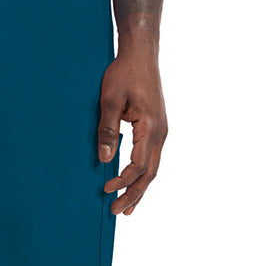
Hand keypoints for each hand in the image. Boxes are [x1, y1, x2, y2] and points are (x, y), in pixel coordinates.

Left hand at [97, 48, 167, 216]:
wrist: (141, 53)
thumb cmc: (125, 72)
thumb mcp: (109, 99)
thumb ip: (107, 130)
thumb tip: (104, 159)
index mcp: (151, 127)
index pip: (138, 165)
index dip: (122, 181)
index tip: (105, 189)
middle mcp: (161, 132)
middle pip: (150, 173)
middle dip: (134, 195)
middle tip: (118, 212)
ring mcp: (161, 130)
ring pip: (153, 167)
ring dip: (140, 188)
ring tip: (128, 207)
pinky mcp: (157, 126)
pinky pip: (151, 156)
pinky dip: (143, 173)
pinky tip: (133, 181)